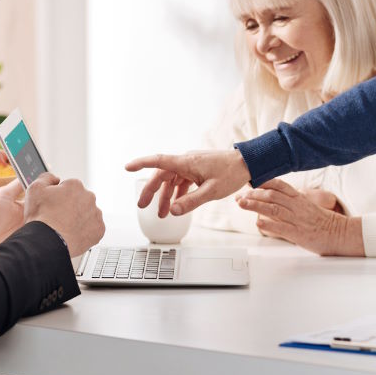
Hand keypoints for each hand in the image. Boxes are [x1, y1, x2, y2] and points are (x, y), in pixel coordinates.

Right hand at [23, 173, 104, 256]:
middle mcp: (89, 197)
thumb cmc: (41, 218)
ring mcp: (96, 214)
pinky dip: (85, 231)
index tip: (54, 205)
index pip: (70, 188)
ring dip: (80, 218)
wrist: (47, 242)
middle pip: (80, 200)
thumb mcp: (35, 189)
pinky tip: (73, 234)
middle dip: (72, 207)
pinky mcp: (99, 229)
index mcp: (75, 186)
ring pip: (88, 214)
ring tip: (65, 227)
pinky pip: (93, 228)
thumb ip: (46, 178)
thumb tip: (54, 178)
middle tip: (59, 217)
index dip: (60, 197)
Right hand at [126, 149, 250, 216]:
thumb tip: (172, 211)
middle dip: (151, 190)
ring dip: (165, 195)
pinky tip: (176, 205)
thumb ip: (191, 202)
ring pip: (172, 179)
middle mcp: (186, 161)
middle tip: (142, 206)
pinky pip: (182, 181)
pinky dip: (177, 193)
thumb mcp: (211, 191)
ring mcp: (192, 165)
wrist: (248, 163)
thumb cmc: (232, 174)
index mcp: (187, 162)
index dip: (141, 163)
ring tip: (161, 213)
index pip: (159, 161)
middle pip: (162, 174)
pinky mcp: (198, 169)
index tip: (127, 167)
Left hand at [237, 179, 363, 255]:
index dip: (262, 182)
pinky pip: (281, 227)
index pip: (279, 185)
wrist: (339, 234)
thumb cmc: (323, 222)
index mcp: (300, 198)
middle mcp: (297, 206)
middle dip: (253, 194)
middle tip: (239, 196)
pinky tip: (257, 222)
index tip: (249, 182)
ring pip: (273, 208)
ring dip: (255, 205)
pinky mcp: (298, 234)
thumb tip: (274, 200)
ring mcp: (298, 219)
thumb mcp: (307, 206)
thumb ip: (291, 202)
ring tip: (242, 204)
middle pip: (272, 195)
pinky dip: (268, 224)